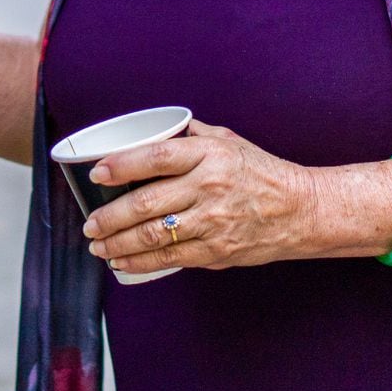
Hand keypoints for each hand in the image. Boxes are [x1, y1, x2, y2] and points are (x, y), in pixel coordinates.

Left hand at [81, 122, 317, 274]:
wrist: (302, 209)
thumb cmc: (262, 172)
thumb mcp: (230, 142)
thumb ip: (192, 135)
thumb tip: (156, 128)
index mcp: (209, 155)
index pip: (156, 157)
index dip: (121, 165)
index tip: (97, 174)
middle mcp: (208, 187)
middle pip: (146, 202)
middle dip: (110, 216)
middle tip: (89, 222)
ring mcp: (212, 222)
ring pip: (152, 235)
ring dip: (117, 243)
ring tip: (97, 244)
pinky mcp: (217, 251)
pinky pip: (170, 259)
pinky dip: (140, 262)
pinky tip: (121, 261)